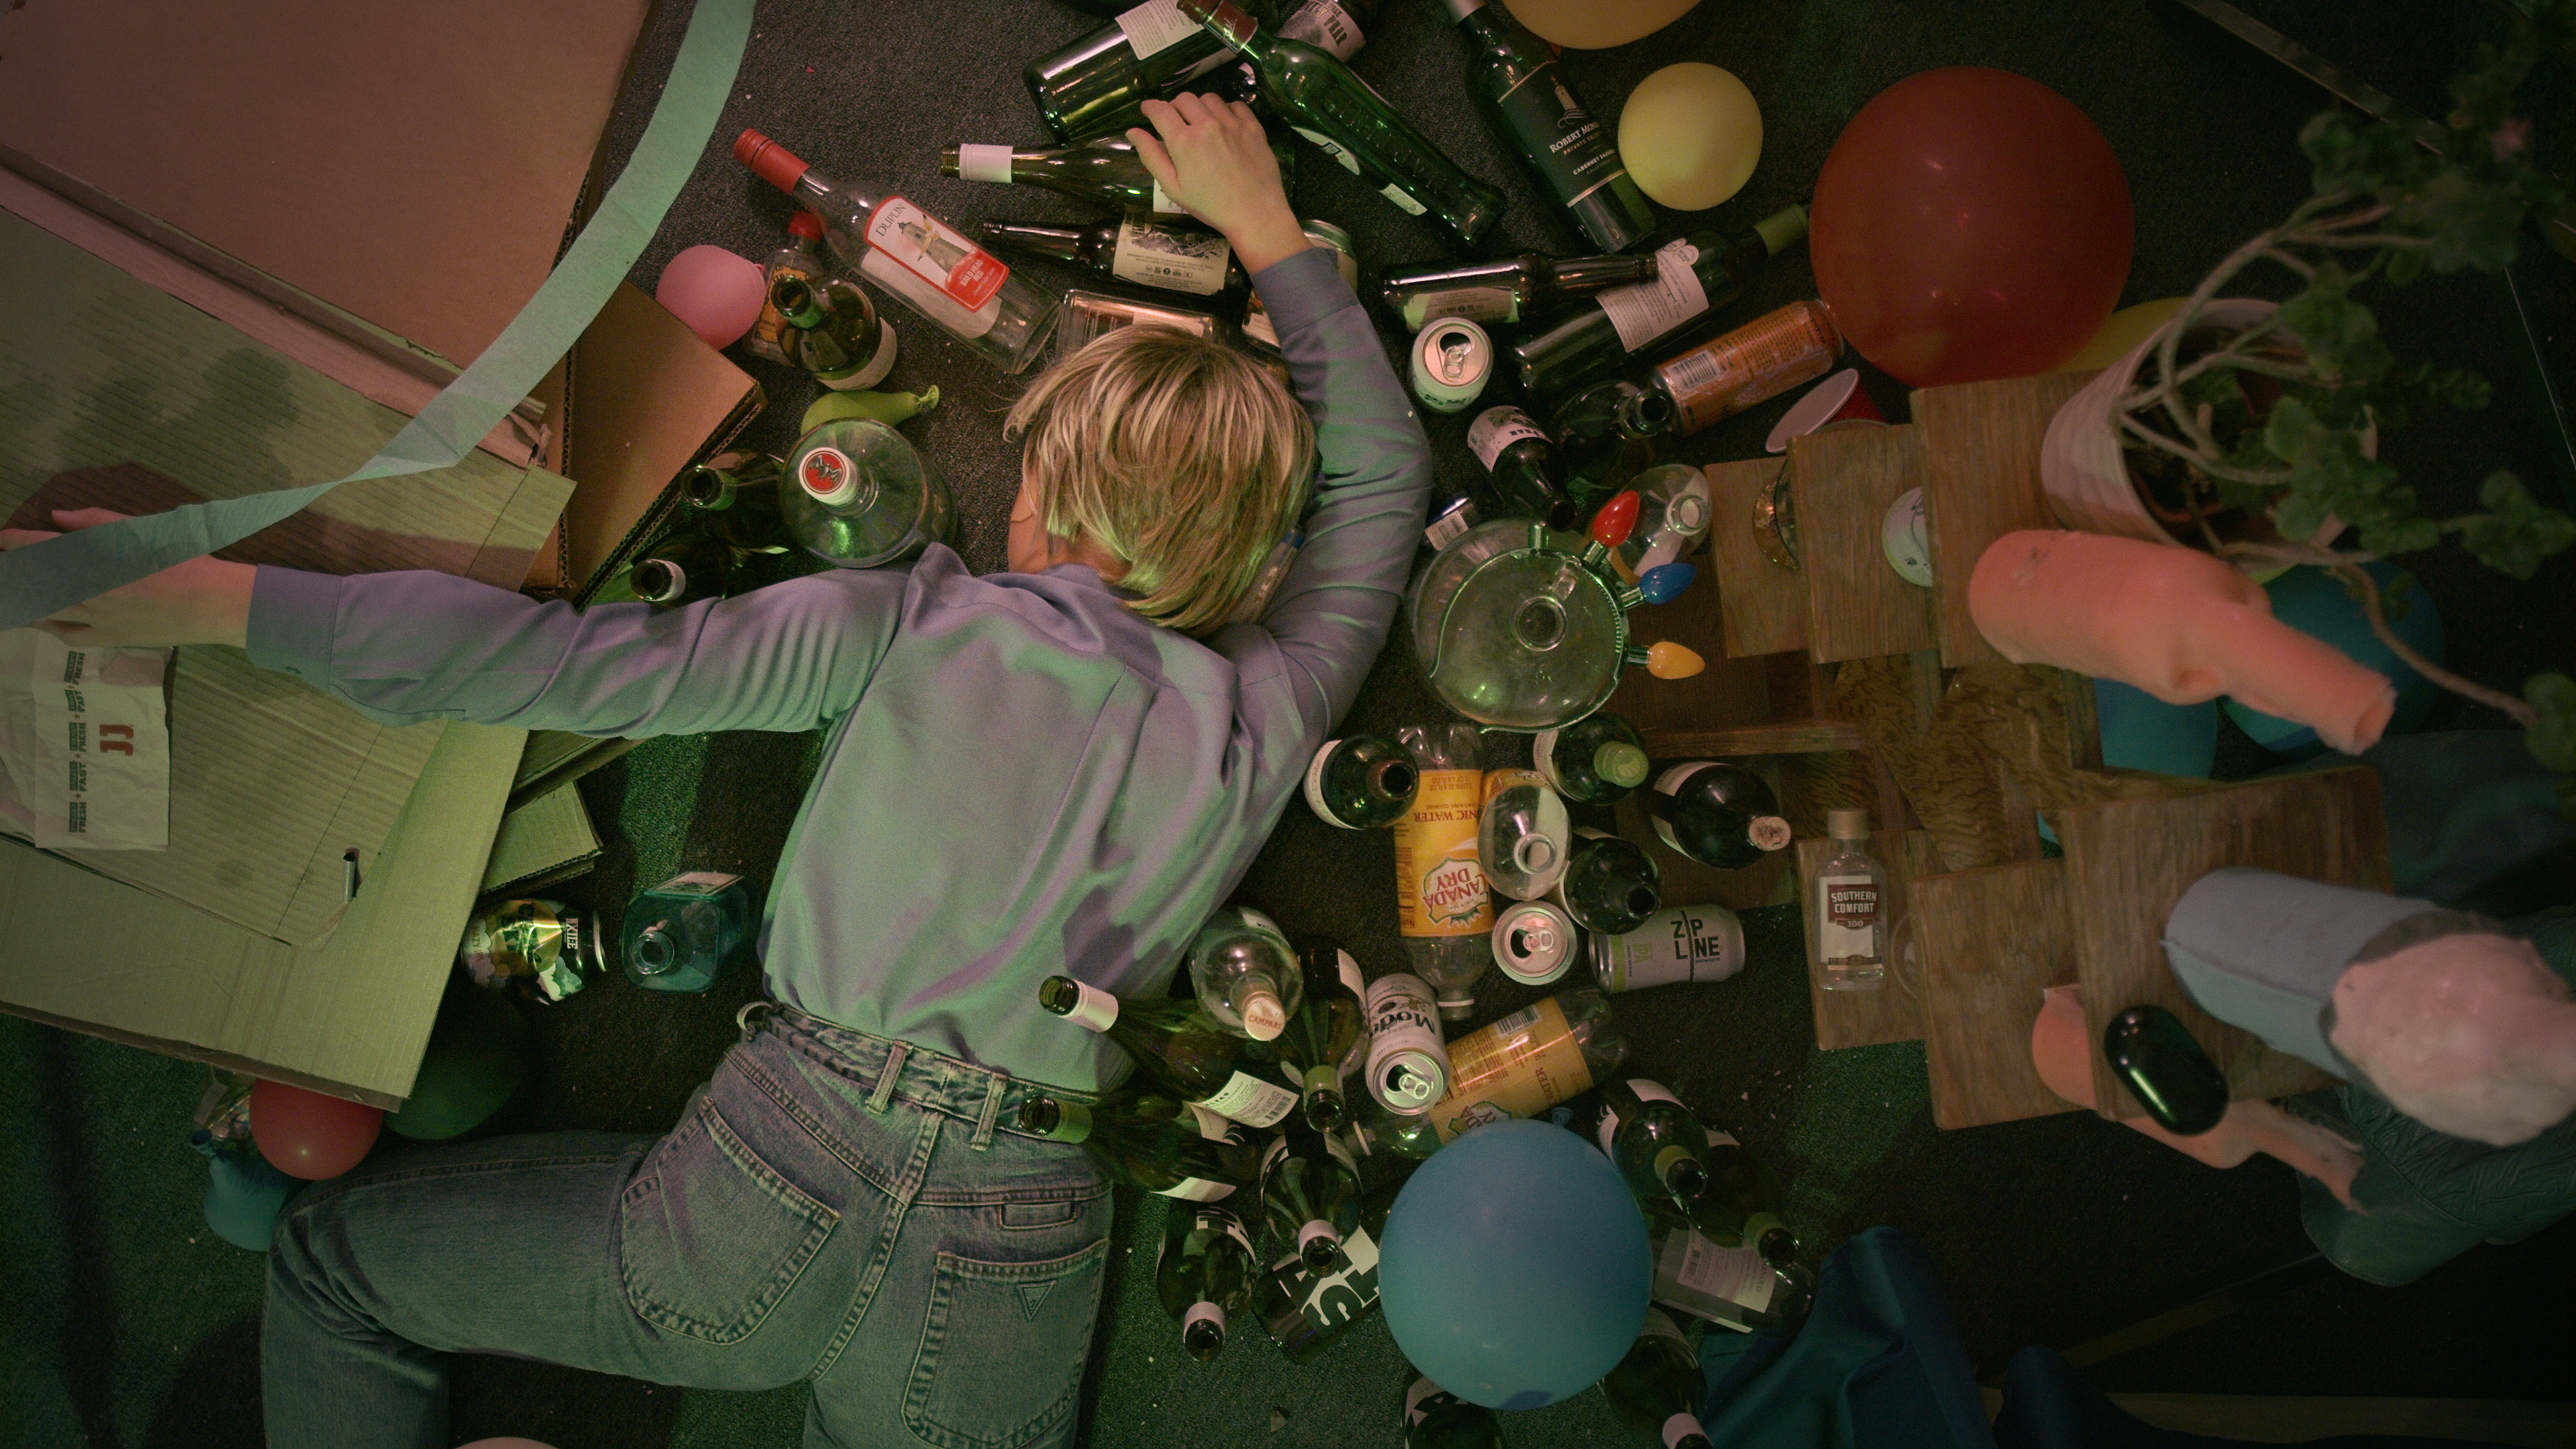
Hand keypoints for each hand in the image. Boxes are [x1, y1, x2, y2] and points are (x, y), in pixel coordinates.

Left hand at [0, 508, 254, 648]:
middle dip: (18, 572)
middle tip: (11, 566)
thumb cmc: (183, 559)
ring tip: (20, 594)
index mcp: (95, 557)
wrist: (213, 602)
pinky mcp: (110, 636)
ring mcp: (96, 617)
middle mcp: (88, 589)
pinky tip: (48, 621)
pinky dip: (54, 627)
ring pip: (48, 609)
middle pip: (38, 581)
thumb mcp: (142, 529)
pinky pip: (70, 636)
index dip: (17, 542)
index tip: (5, 538)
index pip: (41, 547)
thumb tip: (57, 517)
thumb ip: (96, 521)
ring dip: (30, 599)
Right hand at [1129, 94, 1310, 272]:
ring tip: (1201, 124)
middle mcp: (1207, 125)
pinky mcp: (1252, 126)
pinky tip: (1224, 126)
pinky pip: (1235, 105)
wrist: (1255, 214)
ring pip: (1209, 98)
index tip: (1147, 109)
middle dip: (1174, 107)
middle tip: (1175, 122)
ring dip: (1199, 107)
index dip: (1150, 107)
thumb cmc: (1210, 206)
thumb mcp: (1173, 188)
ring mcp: (1232, 123)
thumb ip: (1152, 157)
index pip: (1160, 110)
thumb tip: (1133, 132)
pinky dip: (1225, 110)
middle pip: (1184, 99)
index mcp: (1184, 141)